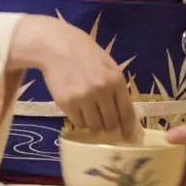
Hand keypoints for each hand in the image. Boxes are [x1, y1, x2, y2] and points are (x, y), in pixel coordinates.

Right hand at [9, 16, 139, 139]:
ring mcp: (83, 99)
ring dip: (94, 125)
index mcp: (116, 80)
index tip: (127, 137)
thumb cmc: (85, 54)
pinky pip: (78, 123)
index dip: (128, 128)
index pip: (127, 113)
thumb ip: (117, 87)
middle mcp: (101, 91)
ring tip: (89, 114)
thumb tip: (123, 113)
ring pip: (94, 126)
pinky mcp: (67, 104)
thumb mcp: (108, 65)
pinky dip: (80, 121)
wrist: (56, 47)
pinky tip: (78, 110)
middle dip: (109, 127)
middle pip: (111, 123)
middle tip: (105, 124)